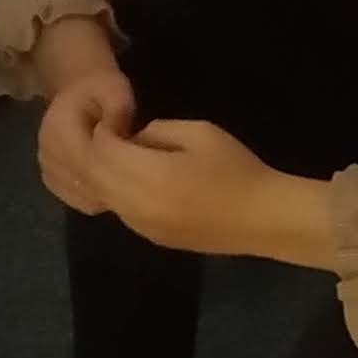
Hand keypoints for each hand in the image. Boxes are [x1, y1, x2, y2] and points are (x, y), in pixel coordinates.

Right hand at [34, 63, 144, 213]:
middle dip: (112, 184)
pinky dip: (97, 198)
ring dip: (105, 193)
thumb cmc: (100, 90)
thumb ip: (118, 111)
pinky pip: (77, 200)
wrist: (76, 91)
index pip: (85, 160)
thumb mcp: (115, 90)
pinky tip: (113, 187)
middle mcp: (47, 152)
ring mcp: (47, 169)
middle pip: (83, 182)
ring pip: (80, 195)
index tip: (136, 162)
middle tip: (138, 176)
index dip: (113, 167)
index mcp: (57, 127)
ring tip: (126, 180)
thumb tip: (119, 137)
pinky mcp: (53, 181)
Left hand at [75, 115, 275, 255]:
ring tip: (121, 156)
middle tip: (110, 134)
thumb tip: (135, 139)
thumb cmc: (237, 170)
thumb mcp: (201, 133)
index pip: (102, 150)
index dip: (102, 132)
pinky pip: (121, 211)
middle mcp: (136, 205)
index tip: (114, 119)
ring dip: (103, 175)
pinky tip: (137, 181)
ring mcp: (141, 226)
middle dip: (96, 153)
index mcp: (150, 175)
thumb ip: (159, 130)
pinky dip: (118, 193)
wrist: (261, 219)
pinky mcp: (151, 238)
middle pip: (95, 176)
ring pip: (104, 197)